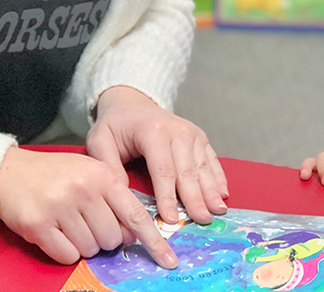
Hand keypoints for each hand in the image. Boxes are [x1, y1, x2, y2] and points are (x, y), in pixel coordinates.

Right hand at [0, 147, 178, 267]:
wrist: (9, 173)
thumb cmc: (56, 175)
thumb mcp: (91, 173)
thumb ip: (114, 198)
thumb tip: (133, 233)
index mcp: (103, 176)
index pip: (136, 215)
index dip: (154, 241)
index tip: (168, 260)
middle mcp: (84, 190)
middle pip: (113, 238)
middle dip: (104, 238)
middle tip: (87, 222)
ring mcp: (61, 207)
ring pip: (91, 249)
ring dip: (83, 244)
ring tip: (68, 223)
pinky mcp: (39, 225)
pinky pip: (67, 256)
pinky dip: (65, 251)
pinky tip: (55, 233)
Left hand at [86, 86, 227, 226]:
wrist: (132, 102)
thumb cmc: (115, 125)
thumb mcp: (100, 140)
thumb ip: (108, 166)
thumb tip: (123, 196)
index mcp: (153, 131)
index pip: (162, 170)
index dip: (167, 197)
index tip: (171, 219)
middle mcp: (177, 130)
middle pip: (187, 171)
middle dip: (195, 199)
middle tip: (201, 221)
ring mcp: (192, 133)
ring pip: (203, 167)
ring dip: (210, 191)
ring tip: (217, 212)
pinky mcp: (200, 137)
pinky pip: (211, 159)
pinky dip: (218, 177)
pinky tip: (223, 194)